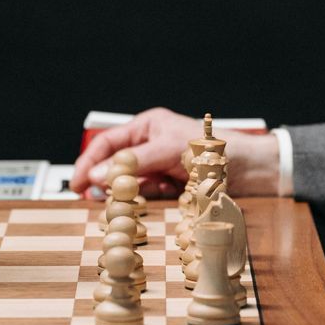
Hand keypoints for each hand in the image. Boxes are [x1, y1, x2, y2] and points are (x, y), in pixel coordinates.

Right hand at [68, 107, 282, 198]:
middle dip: (105, 180)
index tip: (77, 183)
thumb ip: (131, 162)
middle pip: (115, 165)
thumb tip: (95, 174)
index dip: (88, 161)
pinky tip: (160, 194)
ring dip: (128, 191)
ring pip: (131, 183)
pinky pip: (149, 195)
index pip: (107, 143)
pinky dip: (149, 198)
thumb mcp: (166, 149)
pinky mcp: (170, 187)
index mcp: (146, 127)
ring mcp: (159, 167)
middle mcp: (149, 146)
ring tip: (127, 196)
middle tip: (92, 198)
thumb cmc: (210, 147)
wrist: (247, 168)